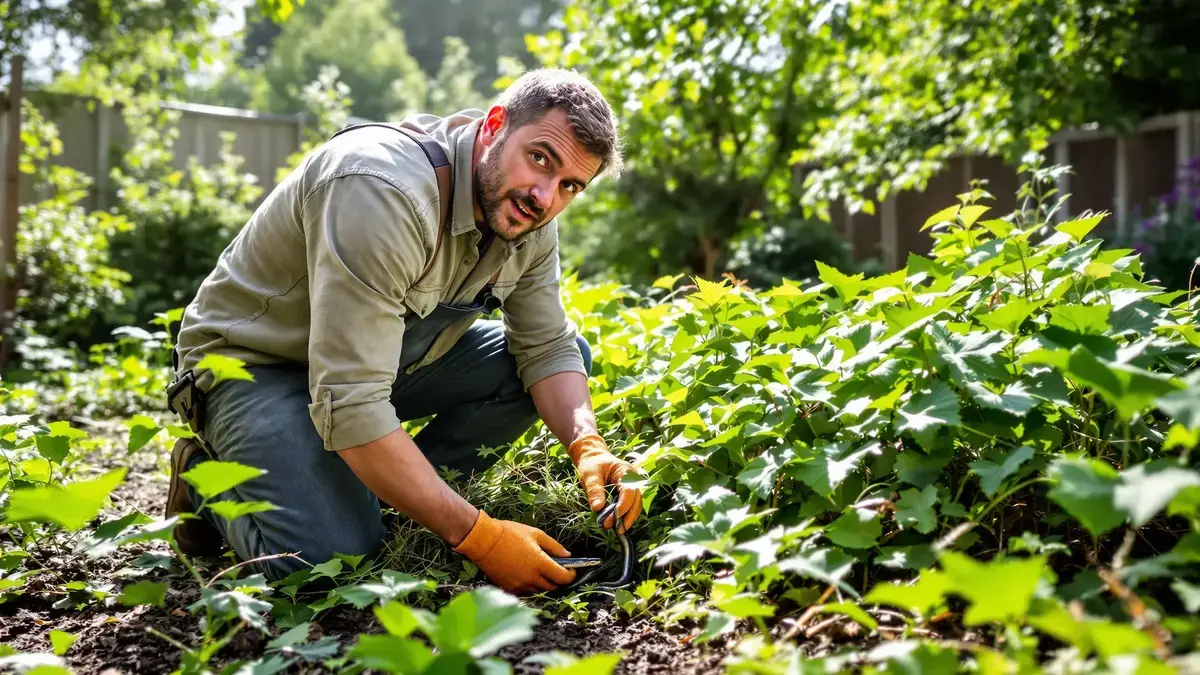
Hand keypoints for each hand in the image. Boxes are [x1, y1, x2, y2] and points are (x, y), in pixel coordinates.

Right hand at [452, 510, 575, 593]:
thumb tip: (567, 555)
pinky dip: (529, 585)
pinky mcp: (508, 588)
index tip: (571, 571)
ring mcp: (519, 585)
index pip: (562, 578)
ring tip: (539, 570)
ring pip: (538, 590)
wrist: (484, 541)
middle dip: (557, 580)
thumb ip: (554, 546)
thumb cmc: (509, 534)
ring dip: (543, 583)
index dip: (570, 575)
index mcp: (540, 564)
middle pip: (552, 587)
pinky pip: (524, 591)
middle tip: (557, 571)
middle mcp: (531, 578)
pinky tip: (525, 574)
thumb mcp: (535, 534)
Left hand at [568, 433, 643, 532]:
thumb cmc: (591, 464)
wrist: (592, 457)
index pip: (629, 492)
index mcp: (625, 471)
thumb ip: (594, 491)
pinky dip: (626, 515)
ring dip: (628, 518)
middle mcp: (633, 479)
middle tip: (616, 530)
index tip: (613, 520)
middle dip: (628, 517)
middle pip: (636, 501)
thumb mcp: (590, 476)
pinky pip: (631, 505)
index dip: (623, 507)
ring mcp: (632, 486)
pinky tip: (618, 524)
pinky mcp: (628, 492)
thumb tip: (598, 509)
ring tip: (617, 530)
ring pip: (636, 505)